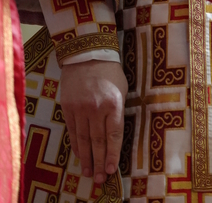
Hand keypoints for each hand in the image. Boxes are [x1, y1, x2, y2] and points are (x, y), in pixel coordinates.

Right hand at [60, 59, 127, 184]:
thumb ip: (118, 111)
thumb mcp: (122, 89)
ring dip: (87, 159)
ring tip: (89, 173)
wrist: (86, 54)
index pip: (114, 135)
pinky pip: (73, 131)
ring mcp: (80, 109)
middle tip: (100, 180)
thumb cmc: (109, 71)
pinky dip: (77, 146)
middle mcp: (96, 108)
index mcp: (113, 103)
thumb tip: (115, 135)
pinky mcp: (68, 108)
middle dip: (100, 162)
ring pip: (84, 140)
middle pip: (98, 141)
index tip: (112, 170)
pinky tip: (80, 156)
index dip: (113, 154)